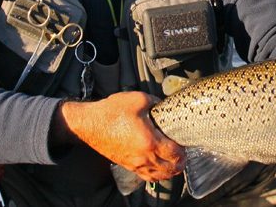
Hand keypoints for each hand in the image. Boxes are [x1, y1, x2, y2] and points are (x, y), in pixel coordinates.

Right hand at [58, 91, 184, 181]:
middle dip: (179, 163)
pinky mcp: (127, 165)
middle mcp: (144, 157)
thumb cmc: (110, 113)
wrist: (89, 124)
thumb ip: (154, 101)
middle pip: (169, 169)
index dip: (184, 151)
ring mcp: (135, 163)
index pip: (175, 154)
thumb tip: (162, 105)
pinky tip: (158, 169)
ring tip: (174, 164)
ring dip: (169, 171)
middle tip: (183, 155)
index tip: (186, 145)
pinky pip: (146, 176)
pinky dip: (156, 175)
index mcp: (149, 142)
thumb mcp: (137, 99)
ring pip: (158, 176)